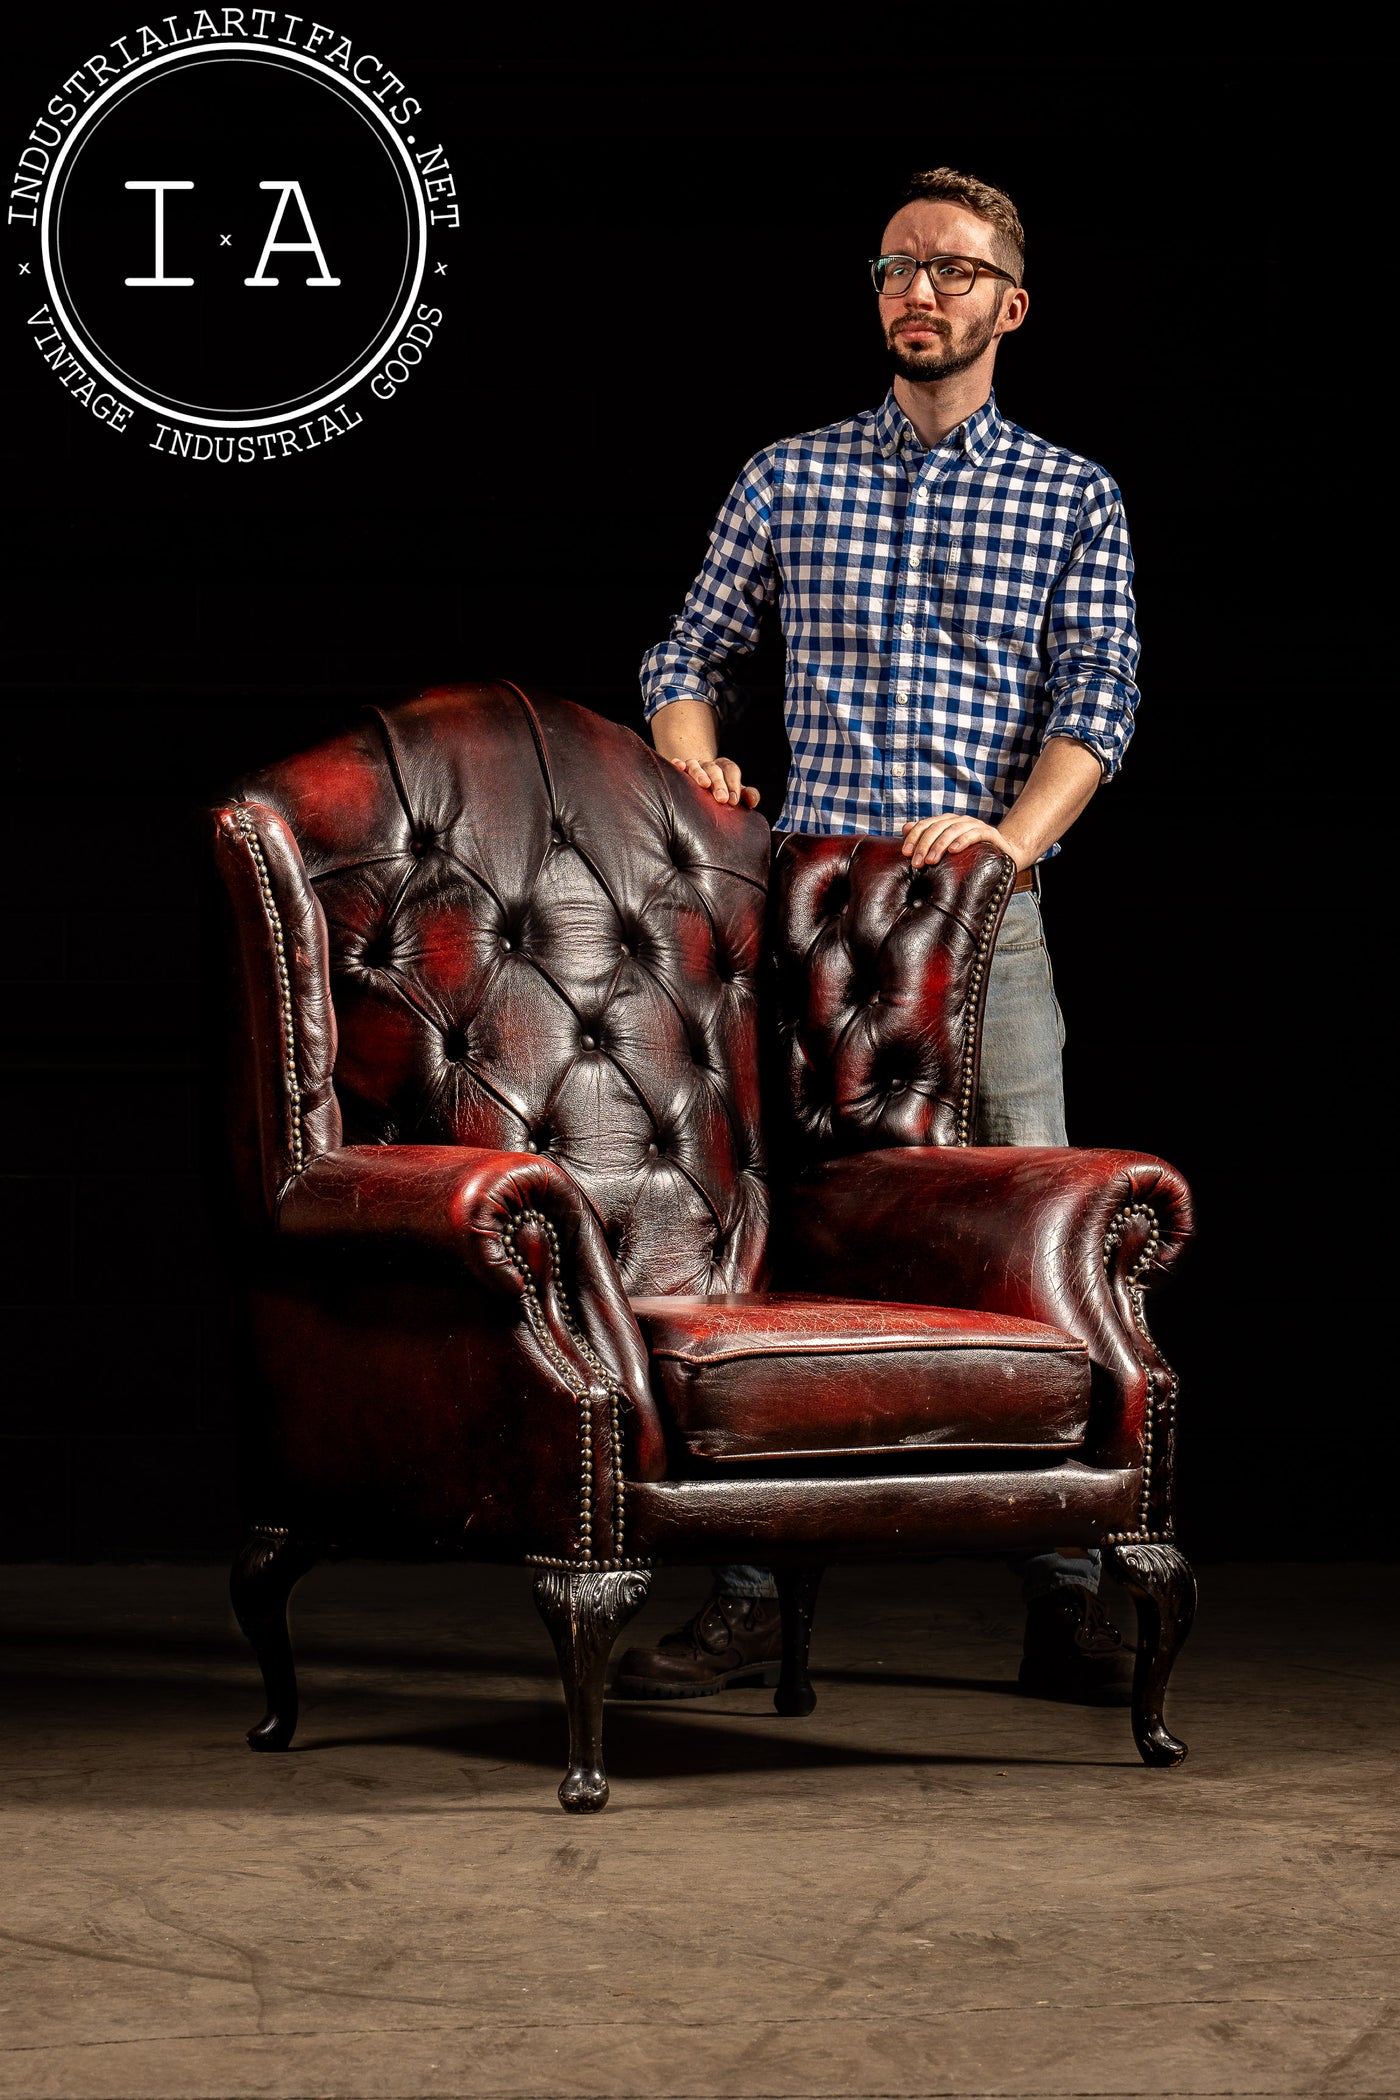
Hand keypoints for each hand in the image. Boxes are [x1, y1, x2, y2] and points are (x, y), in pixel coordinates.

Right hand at [666, 754, 759, 808]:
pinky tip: (679, 766)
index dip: (733, 784)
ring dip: (700, 773)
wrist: (701, 788)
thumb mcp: (736, 794)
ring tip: (704, 784)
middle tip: (722, 799)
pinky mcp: (680, 769)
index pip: (731, 770)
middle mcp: (709, 765)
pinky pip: (678, 764)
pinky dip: (678, 764)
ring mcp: (694, 766)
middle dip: (719, 783)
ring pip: (696, 765)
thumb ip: (748, 795)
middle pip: (714, 768)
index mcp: (725, 768)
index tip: (733, 801)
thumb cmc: (722, 794)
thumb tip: (753, 801)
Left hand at [900, 813, 1019, 869]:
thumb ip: (926, 838)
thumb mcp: (946, 848)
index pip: (926, 825)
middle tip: (917, 863)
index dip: (914, 837)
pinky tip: (953, 850)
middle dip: (924, 845)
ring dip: (940, 845)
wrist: (1003, 854)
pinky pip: (974, 834)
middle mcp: (959, 820)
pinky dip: (963, 841)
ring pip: (953, 829)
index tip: (906, 854)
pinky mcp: (989, 833)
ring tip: (931, 860)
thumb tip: (904, 828)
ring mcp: (975, 825)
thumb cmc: (970, 854)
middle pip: (937, 827)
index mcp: (947, 822)